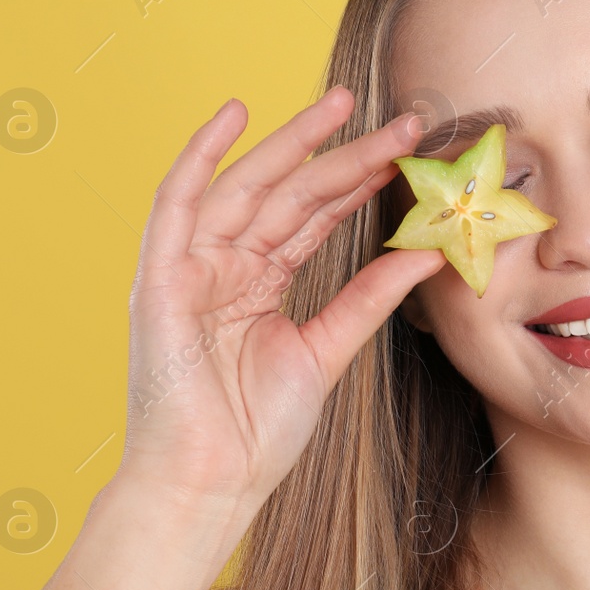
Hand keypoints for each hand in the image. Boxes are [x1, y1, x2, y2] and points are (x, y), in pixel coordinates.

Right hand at [113, 87, 444, 558]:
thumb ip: (370, 297)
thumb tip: (428, 253)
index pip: (315, 218)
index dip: (360, 182)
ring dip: (296, 145)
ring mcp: (191, 269)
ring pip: (250, 188)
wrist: (211, 483)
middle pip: (291, 195)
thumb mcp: (328, 350)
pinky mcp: (161, 278)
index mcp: (259, 285)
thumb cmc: (257, 432)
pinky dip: (201, 156)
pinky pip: (177, 203)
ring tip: (346, 106)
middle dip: (344, 154)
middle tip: (401, 121)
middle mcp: (225, 267)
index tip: (410, 153)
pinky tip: (235, 114)